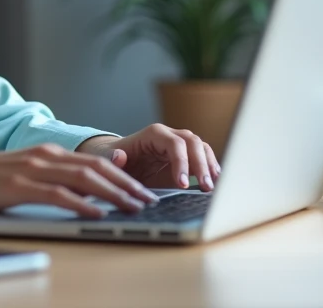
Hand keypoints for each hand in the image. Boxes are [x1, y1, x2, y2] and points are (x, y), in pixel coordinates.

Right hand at [0, 143, 160, 217]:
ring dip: (113, 194)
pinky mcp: (18, 185)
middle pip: (96, 168)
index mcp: (47, 152)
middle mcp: (44, 155)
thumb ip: (51, 179)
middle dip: (127, 185)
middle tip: (148, 200)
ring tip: (133, 207)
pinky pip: (58, 194)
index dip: (123, 176)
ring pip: (83, 179)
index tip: (142, 191)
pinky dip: (81, 204)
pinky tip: (97, 214)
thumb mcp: (23, 174)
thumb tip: (83, 197)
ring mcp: (32, 169)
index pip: (94, 163)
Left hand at [77, 124, 220, 191]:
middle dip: (201, 164)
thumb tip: (119, 156)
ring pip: (201, 147)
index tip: (182, 184)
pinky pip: (203, 156)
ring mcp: (179, 144)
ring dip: (209, 165)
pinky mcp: (185, 155)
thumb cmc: (113, 159)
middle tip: (205, 187)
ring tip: (211, 186)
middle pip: (192, 142)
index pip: (174, 144)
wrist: (118, 161)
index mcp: (153, 134)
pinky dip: (210, 166)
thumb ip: (112, 158)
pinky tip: (214, 180)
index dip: (182, 162)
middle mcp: (168, 135)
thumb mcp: (108, 159)